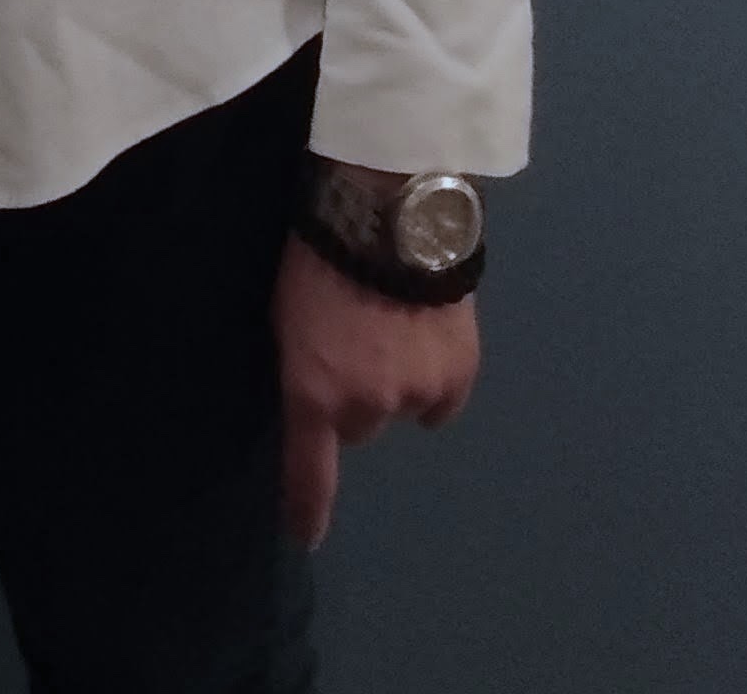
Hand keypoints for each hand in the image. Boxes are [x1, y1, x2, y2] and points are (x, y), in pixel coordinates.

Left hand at [273, 234, 477, 546]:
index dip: (307, 508)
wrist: (389, 211)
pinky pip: (443, 400)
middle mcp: (367, 405)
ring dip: (396, 380)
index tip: (305, 536)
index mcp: (313, 392)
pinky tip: (428, 338)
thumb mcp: (287, 315)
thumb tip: (317, 395)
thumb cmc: (319, 253)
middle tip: (354, 344)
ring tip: (392, 325)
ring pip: (402, 407)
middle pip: (360, 426)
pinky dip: (435, 378)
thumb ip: (302, 367)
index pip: (309, 471)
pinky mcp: (460, 373)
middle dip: (355, 395)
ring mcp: (418, 392)